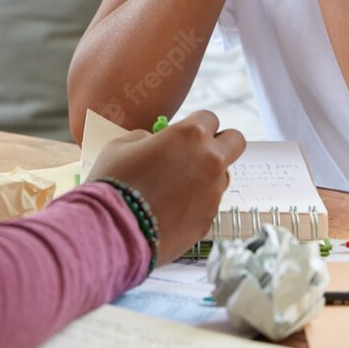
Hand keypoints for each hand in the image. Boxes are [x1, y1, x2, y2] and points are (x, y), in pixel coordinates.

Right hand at [89, 111, 244, 265]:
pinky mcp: (208, 220)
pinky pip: (208, 205)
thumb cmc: (114, 182)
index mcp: (191, 135)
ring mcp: (213, 193)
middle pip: (236, 142)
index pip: (210, 118)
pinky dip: (194, 204)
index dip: (196, 125)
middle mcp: (210, 161)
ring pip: (223, 176)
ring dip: (207, 176)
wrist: (113, 229)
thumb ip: (146, 137)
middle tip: (197, 154)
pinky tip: (169, 210)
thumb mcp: (122, 145)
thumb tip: (154, 142)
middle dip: (221, 144)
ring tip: (176, 187)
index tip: (183, 135)